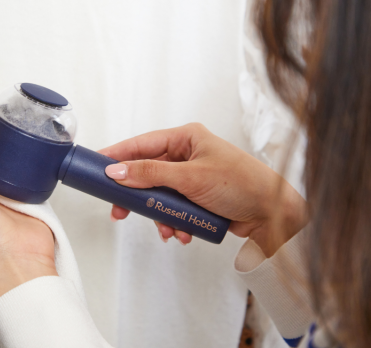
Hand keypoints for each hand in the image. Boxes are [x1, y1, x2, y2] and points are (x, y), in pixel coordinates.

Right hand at [100, 123, 307, 256]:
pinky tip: (180, 233)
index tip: (97, 165)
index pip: (143, 144)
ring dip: (159, 214)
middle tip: (120, 210)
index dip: (118, 154)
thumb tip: (117, 171)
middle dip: (137, 195)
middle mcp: (186, 155)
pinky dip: (172, 221)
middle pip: (147, 172)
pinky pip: (173, 207)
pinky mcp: (196, 197)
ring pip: (159, 194)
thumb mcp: (190, 177)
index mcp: (185, 138)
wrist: (273, 213)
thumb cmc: (241, 183)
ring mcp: (191, 177)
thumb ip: (151, 174)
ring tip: (166, 228)